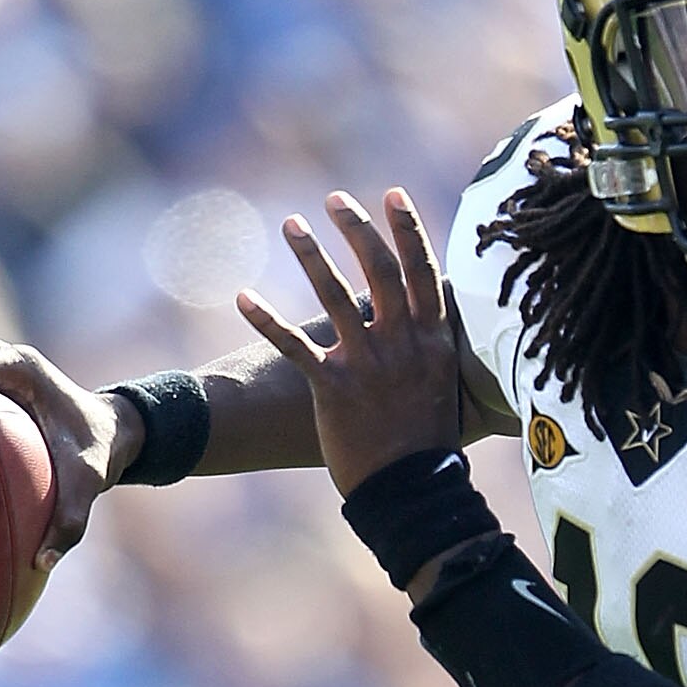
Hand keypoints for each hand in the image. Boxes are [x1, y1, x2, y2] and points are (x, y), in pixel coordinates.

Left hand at [236, 189, 458, 497]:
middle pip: (380, 270)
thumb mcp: (444, 391)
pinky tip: (242, 295)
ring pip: (334, 297)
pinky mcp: (333, 388)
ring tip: (292, 224)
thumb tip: (436, 326)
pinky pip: (293, 345)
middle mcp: (402, 345)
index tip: (392, 193)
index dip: (408, 229)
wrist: (411, 493)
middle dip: (358, 228)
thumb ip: (434, 352)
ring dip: (311, 255)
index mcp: (433, 343)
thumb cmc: (427, 447)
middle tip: (336, 199)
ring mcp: (368, 365)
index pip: (423, 272)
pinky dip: (266, 318)